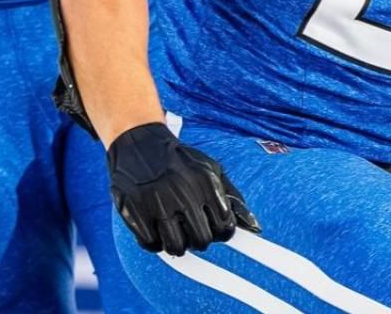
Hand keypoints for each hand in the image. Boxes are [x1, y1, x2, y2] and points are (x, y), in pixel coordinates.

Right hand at [107, 123, 258, 256]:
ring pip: (176, 247)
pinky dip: (154, 242)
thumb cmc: (180, 161)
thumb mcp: (211, 170)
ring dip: (177, 243)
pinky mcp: (135, 211)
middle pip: (201, 241)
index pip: (224, 228)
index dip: (220, 231)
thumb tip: (255, 228)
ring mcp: (157, 204)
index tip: (212, 226)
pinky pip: (151, 244)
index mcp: (206, 184)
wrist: (138, 143)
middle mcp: (183, 194)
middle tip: (191, 228)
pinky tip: (156, 227)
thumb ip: (233, 198)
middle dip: (199, 238)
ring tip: (174, 229)